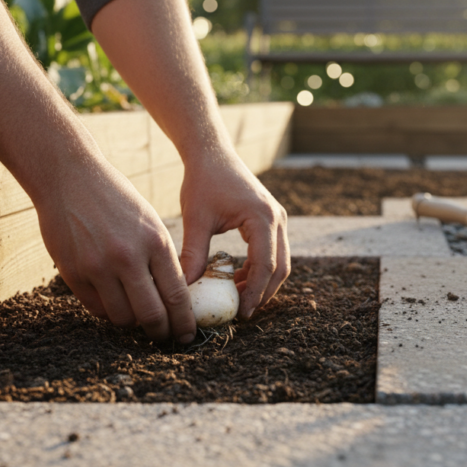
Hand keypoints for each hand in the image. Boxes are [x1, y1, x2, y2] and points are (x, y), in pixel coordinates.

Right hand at [34, 157, 196, 342]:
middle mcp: (128, 258)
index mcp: (155, 242)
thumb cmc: (117, 199)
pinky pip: (96, 309)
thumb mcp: (150, 223)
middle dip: (162, 332)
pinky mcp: (73, 273)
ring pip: (123, 318)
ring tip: (138, 317)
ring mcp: (98, 267)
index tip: (187, 335)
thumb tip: (172, 301)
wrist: (70, 178)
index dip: (184, 322)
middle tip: (165, 337)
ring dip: (133, 324)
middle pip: (151, 315)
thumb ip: (162, 260)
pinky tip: (115, 305)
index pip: (177, 296)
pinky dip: (109, 313)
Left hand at [178, 145, 289, 319]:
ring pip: (281, 261)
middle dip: (264, 293)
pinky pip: (273, 252)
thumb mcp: (196, 219)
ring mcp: (278, 219)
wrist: (212, 154)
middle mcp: (277, 219)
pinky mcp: (272, 220)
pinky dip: (260, 269)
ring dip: (263, 282)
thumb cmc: (202, 182)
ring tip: (239, 298)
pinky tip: (238, 278)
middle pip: (281, 267)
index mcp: (262, 218)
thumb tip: (186, 288)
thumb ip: (193, 254)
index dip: (255, 292)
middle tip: (243, 312)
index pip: (265, 265)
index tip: (241, 312)